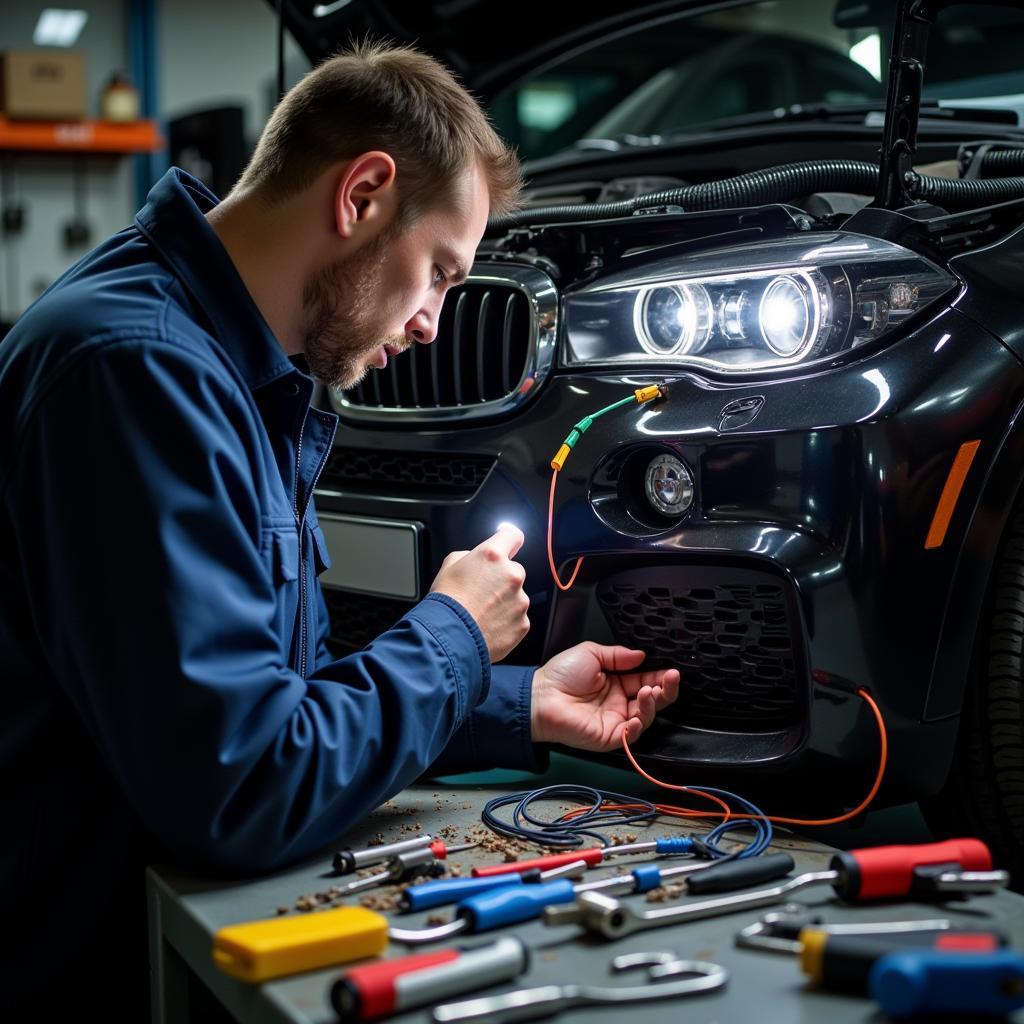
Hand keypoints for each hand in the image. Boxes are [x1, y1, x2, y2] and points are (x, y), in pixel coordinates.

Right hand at [429, 524, 529, 661]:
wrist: (449, 638)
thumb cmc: (446, 603)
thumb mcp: (449, 565)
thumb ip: (470, 556)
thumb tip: (476, 559)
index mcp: (493, 556)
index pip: (513, 535)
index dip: (508, 537)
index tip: (507, 539)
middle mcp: (511, 575)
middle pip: (513, 570)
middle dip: (501, 579)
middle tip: (481, 592)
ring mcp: (520, 601)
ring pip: (516, 596)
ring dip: (503, 601)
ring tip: (481, 612)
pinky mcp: (522, 623)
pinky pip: (516, 618)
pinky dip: (505, 621)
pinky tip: (487, 624)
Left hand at [530, 643, 678, 750]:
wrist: (540, 696)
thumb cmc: (559, 675)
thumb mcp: (591, 653)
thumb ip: (618, 655)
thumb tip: (641, 655)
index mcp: (615, 683)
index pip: (645, 680)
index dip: (659, 676)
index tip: (670, 670)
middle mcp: (618, 702)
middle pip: (652, 700)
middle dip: (666, 689)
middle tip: (672, 678)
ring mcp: (615, 720)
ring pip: (645, 716)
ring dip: (653, 703)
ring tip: (650, 690)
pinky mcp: (609, 736)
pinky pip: (631, 735)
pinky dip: (638, 725)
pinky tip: (637, 714)